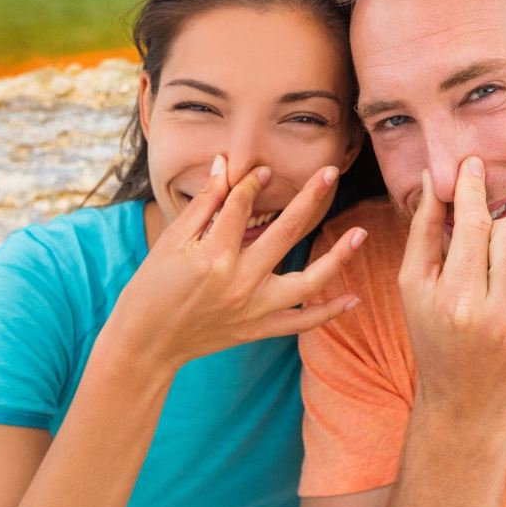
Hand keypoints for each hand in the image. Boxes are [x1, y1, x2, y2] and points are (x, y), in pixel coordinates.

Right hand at [106, 155, 366, 370]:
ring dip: (336, 258)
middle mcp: (239, 282)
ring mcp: (252, 309)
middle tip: (330, 172)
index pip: (242, 206)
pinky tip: (353, 299)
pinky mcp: (257, 329)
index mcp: (213, 256)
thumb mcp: (171, 241)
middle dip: (310, 199)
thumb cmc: (151, 287)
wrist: (145, 343)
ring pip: (306, 282)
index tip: (264, 169)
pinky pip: (300, 323)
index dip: (252, 182)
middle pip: (285, 233)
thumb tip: (224, 163)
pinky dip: (327, 313)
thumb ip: (204, 203)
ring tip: (360, 233)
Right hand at [399, 156, 505, 427]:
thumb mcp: (413, 286)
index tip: (473, 165)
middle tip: (487, 244)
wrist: (469, 400)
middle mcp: (499, 315)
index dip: (471, 188)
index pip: (471, 226)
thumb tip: (433, 177)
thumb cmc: (433, 335)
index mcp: (456, 302)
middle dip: (499, 226)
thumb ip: (423, 229)